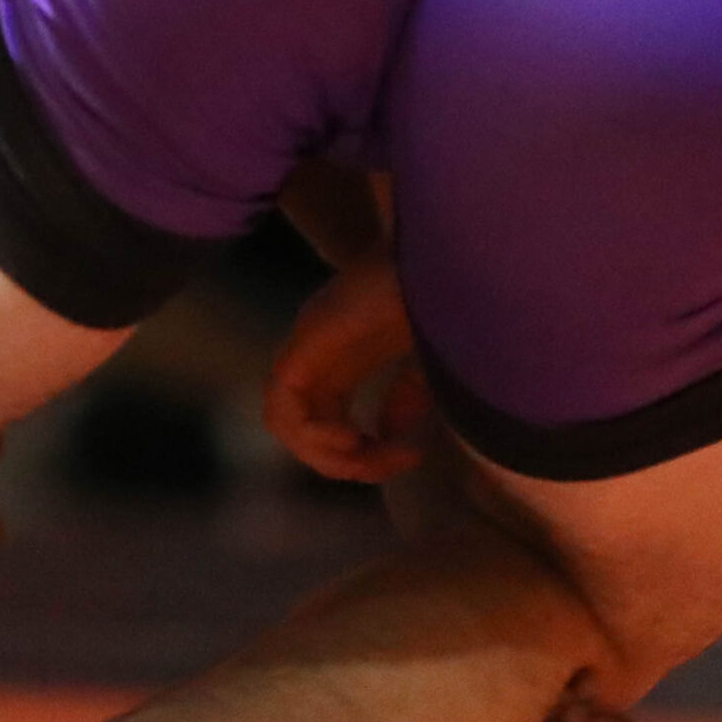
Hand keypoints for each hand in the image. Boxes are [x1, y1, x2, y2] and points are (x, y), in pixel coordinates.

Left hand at [263, 247, 431, 483]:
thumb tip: (389, 435)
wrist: (439, 258)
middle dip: (346, 462)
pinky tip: (353, 438)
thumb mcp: (427, 362)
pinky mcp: (303, 344)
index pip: (327, 420)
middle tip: (394, 463)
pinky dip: (310, 435)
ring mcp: (307, 346)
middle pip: (302, 426)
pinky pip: (281, 404)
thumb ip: (406, 398)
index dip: (365, 455)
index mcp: (344, 357)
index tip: (414, 456)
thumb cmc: (439, 300)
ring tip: (367, 453)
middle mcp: (318, 353)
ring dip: (325, 455)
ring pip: (284, 421)